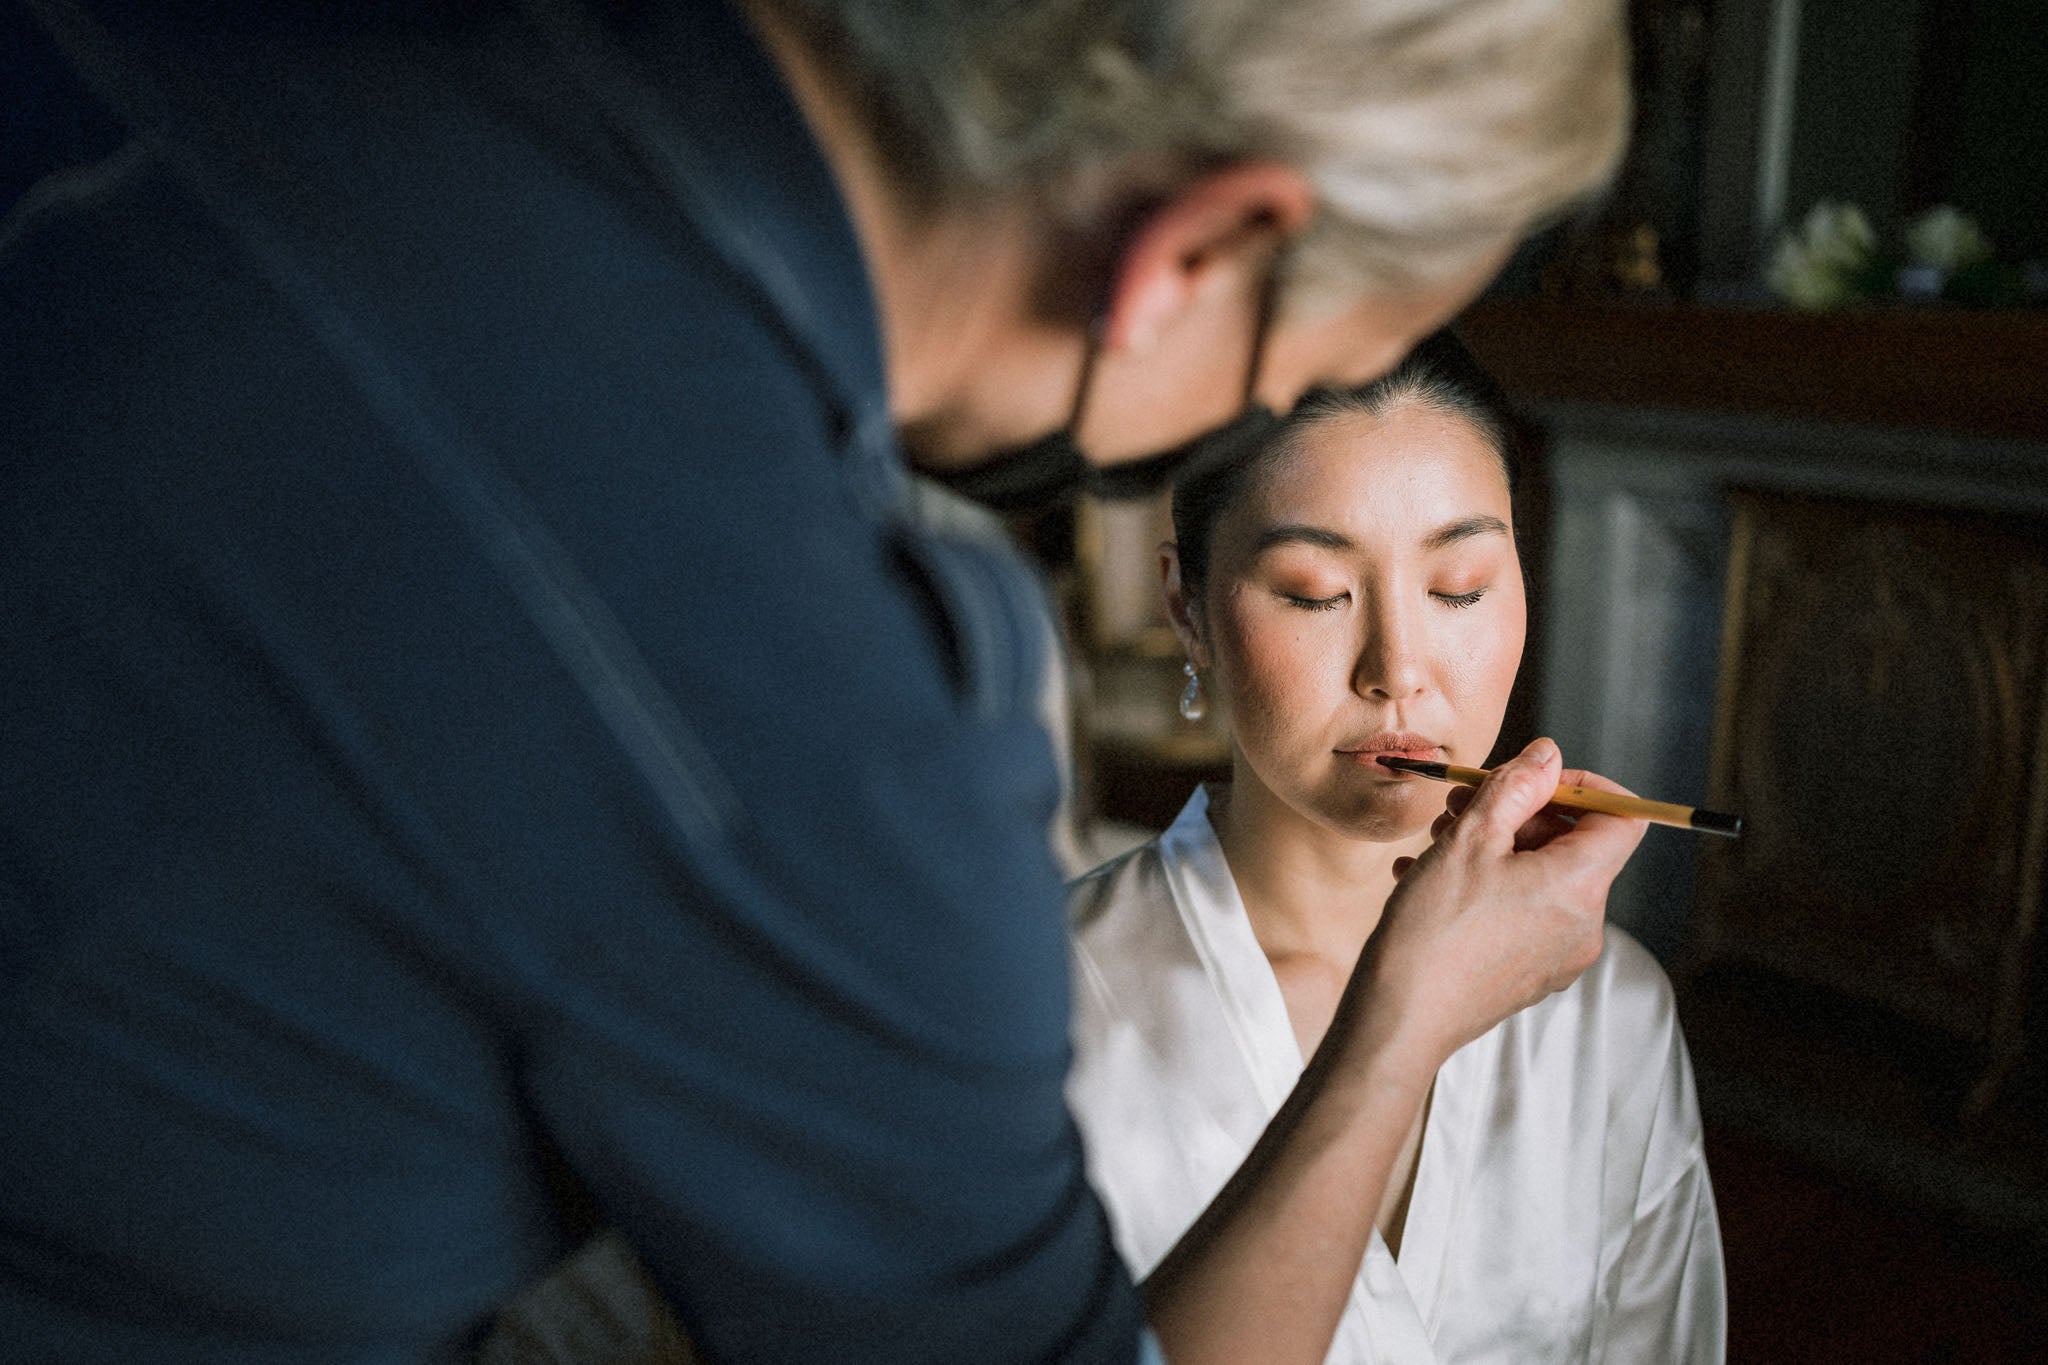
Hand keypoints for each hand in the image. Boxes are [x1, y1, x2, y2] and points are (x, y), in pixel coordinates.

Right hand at [1350, 737, 1646, 1075]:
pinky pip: (1524, 913)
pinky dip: (1489, 887)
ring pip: (1543, 877)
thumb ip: (1515, 788)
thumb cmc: (1432, 931)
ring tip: (1437, 841)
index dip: (1584, 786)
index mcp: (1579, 886)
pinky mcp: (1531, 975)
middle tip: (1462, 804)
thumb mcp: (1468, 840)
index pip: (1623, 818)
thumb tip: (1547, 755)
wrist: (1399, 1021)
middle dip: (1520, 814)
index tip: (1533, 779)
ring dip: (1495, 847)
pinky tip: (1431, 880)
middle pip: (1574, 845)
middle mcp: (1584, 925)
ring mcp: (1559, 956)